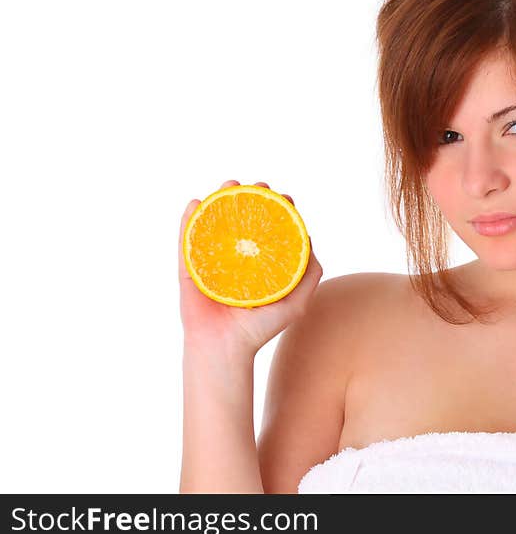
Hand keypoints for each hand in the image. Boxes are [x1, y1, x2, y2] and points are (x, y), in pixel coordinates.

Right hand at [178, 180, 322, 360]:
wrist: (225, 349)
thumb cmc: (260, 329)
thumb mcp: (297, 302)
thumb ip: (309, 275)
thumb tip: (310, 239)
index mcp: (258, 261)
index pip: (269, 228)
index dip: (277, 209)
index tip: (285, 198)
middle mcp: (235, 256)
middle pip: (242, 218)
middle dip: (251, 196)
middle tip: (259, 186)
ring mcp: (211, 259)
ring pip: (215, 222)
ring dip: (221, 198)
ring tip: (230, 184)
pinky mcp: (189, 267)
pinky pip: (187, 239)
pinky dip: (189, 219)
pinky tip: (196, 203)